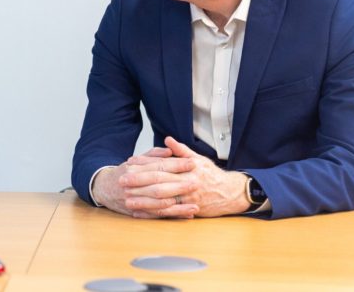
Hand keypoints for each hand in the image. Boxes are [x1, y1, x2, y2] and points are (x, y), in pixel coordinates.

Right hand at [92, 146, 198, 217]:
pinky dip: (172, 215)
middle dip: (180, 184)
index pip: (159, 165)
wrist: (104, 189)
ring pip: (158, 202)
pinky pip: (157, 215)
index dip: (177, 164)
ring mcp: (134, 199)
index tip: (193, 163)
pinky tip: (185, 214)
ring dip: (178, 204)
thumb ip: (153, 155)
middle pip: (159, 184)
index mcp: (135, 168)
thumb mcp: (136, 160)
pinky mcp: (136, 212)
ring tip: (195, 203)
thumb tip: (169, 150)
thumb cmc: (124, 173)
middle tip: (197, 182)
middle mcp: (133, 184)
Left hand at [122, 136, 250, 217]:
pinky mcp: (189, 209)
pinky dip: (153, 213)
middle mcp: (187, 182)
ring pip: (163, 199)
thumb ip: (181, 150)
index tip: (129, 163)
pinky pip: (169, 212)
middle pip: (159, 182)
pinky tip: (141, 213)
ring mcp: (188, 197)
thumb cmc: (212, 175)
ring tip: (127, 200)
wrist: (231, 193)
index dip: (144, 164)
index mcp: (187, 168)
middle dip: (139, 182)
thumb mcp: (199, 159)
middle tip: (122, 181)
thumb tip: (168, 140)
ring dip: (144, 200)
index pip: (162, 164)